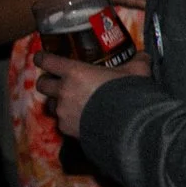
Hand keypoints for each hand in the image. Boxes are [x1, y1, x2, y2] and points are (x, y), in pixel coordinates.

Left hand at [33, 49, 147, 140]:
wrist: (128, 125)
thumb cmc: (128, 93)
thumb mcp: (137, 71)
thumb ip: (137, 62)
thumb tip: (143, 57)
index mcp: (75, 72)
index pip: (48, 61)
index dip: (42, 58)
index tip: (42, 57)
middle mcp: (64, 91)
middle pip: (42, 84)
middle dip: (46, 81)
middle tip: (56, 81)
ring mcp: (63, 112)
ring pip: (51, 105)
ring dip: (58, 102)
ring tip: (72, 103)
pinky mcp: (67, 129)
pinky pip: (63, 122)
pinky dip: (69, 120)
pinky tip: (83, 120)